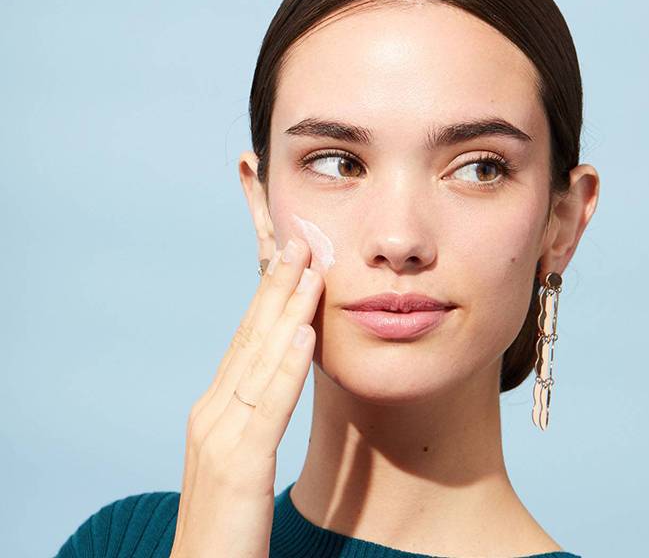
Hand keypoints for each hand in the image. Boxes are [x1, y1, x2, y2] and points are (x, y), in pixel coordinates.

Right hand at [169, 235, 323, 556]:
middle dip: (277, 288)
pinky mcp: (238, 469)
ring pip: (260, 362)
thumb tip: (284, 385)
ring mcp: (220, 440)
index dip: (269, 300)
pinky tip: (306, 335)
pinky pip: (268, 408)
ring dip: (288, 312)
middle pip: (250, 340)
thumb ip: (257, 424)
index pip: (246, 344)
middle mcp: (212, 417)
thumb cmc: (228, 529)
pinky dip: (288, 368)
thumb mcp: (243, 465)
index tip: (293, 262)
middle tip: (302, 242)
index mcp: (215, 415)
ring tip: (312, 270)